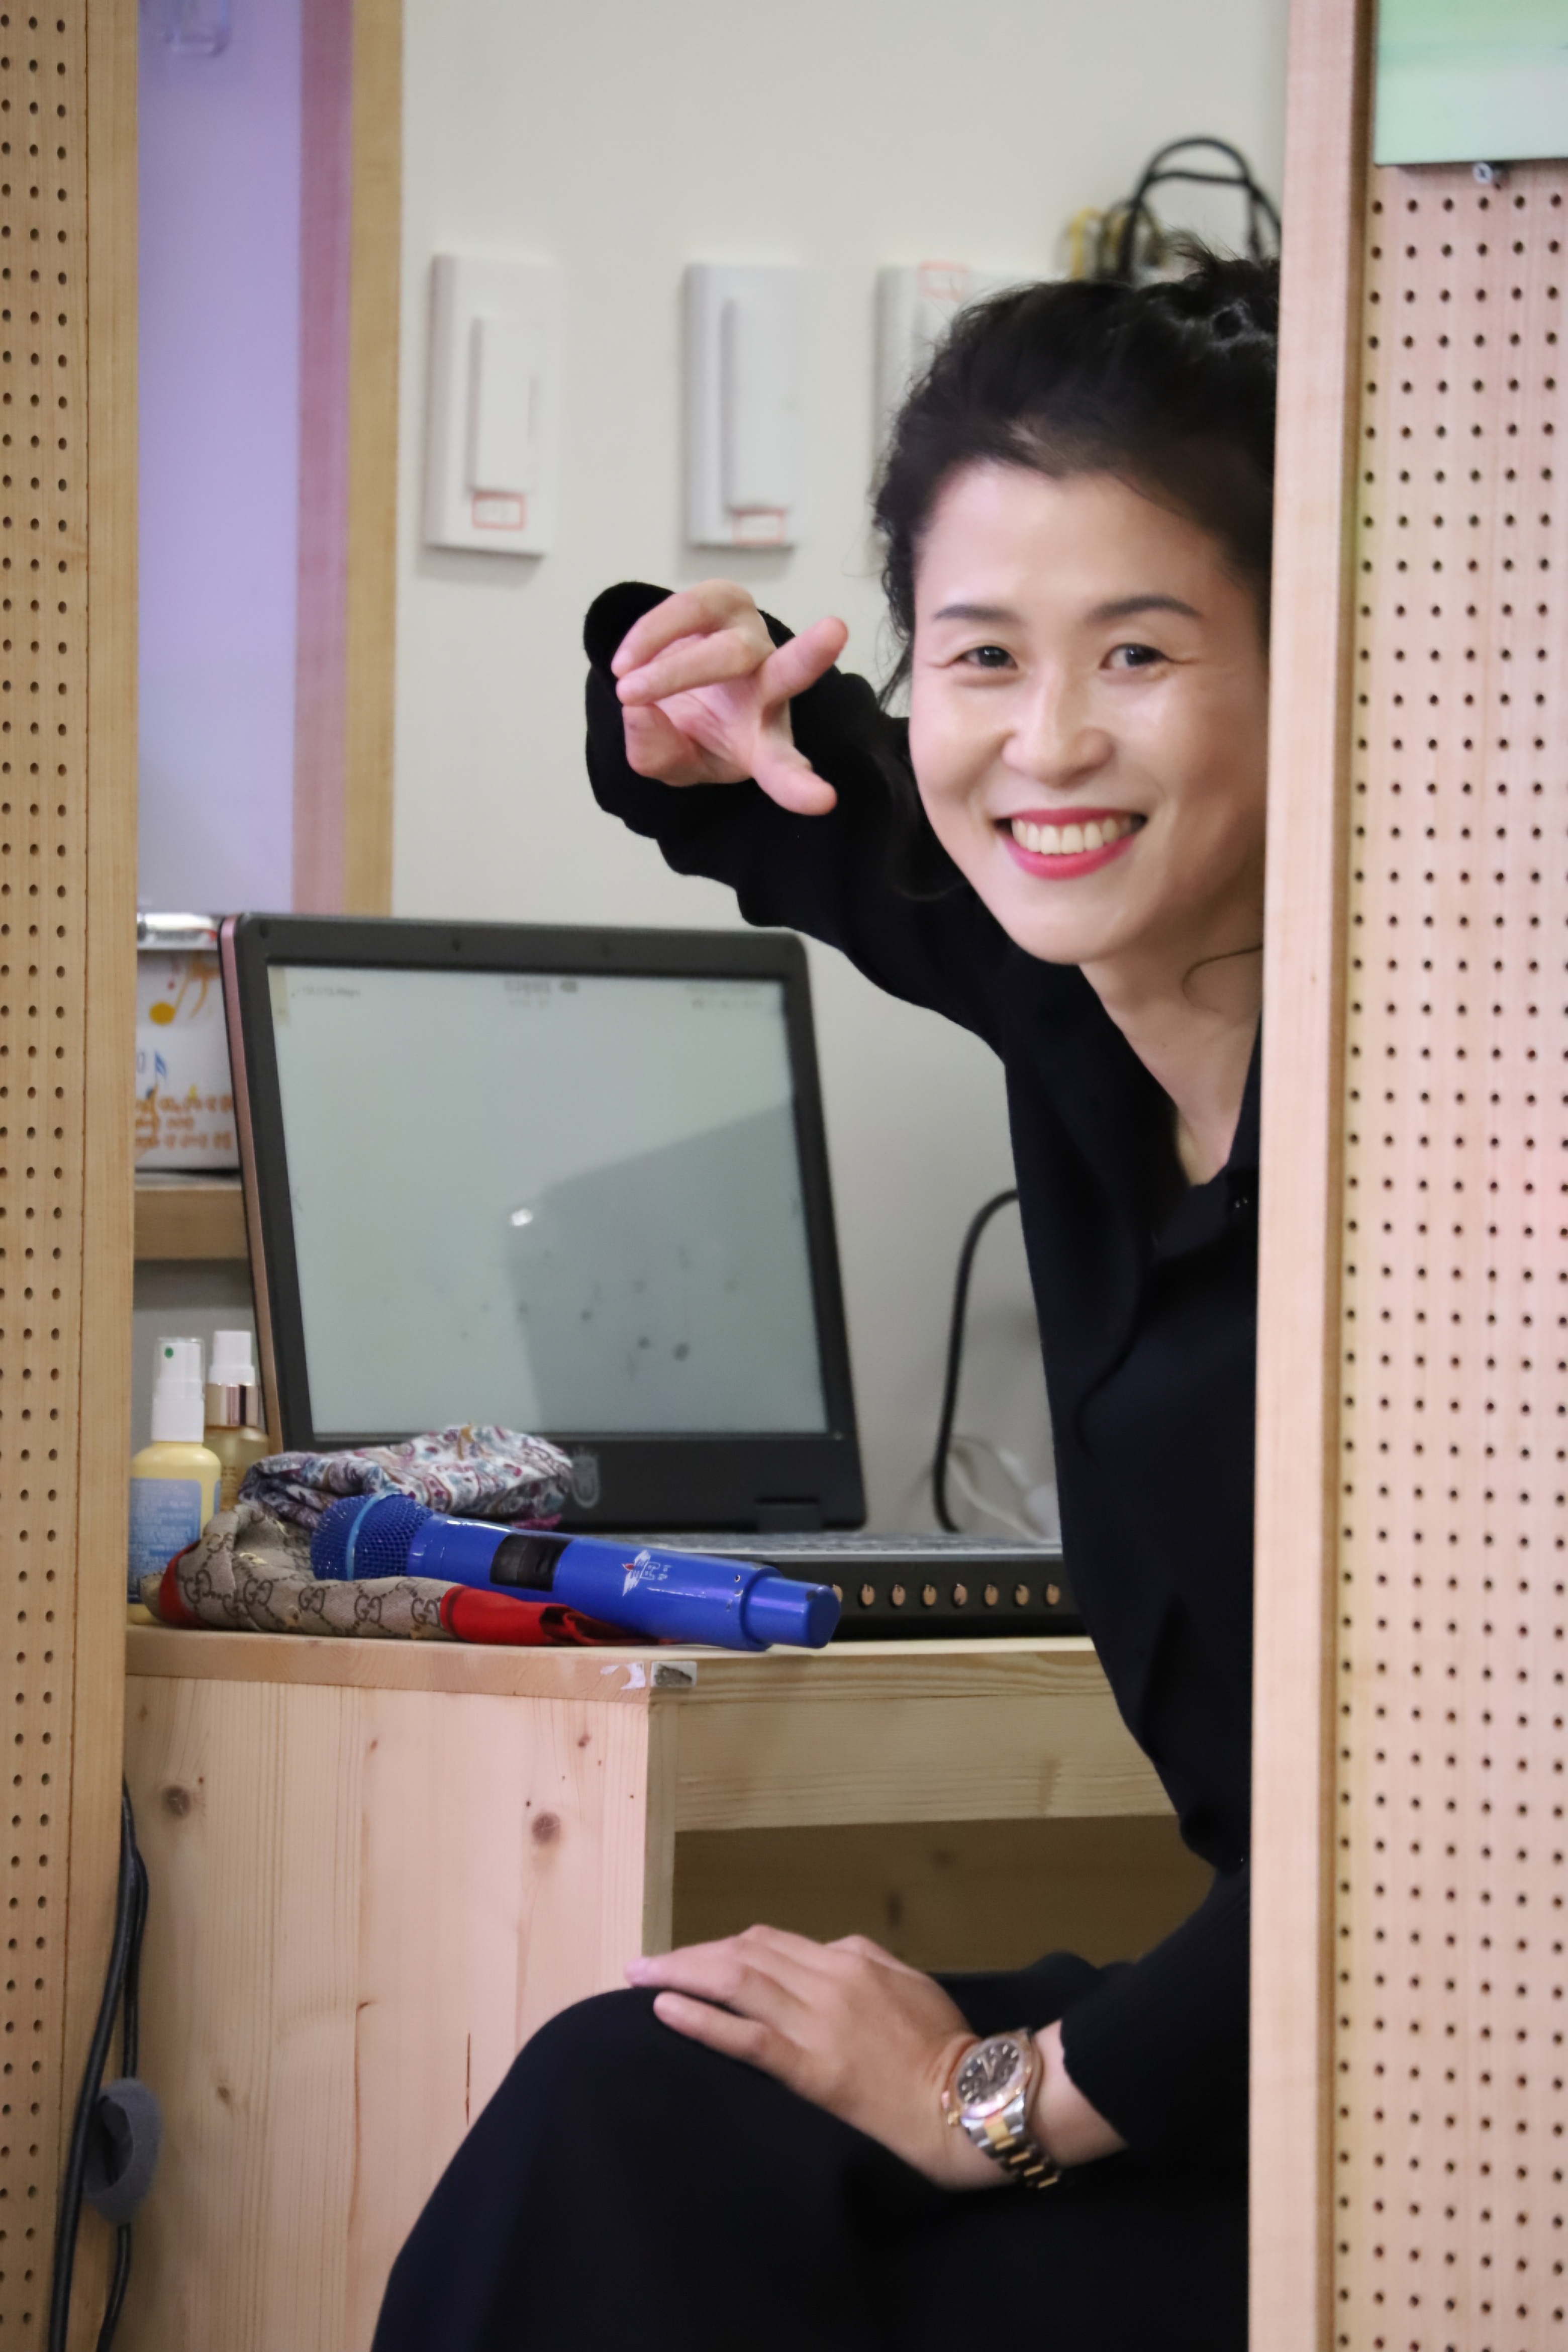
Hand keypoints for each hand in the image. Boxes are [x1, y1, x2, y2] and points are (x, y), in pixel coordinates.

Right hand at [612, 580, 847, 816]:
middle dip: (794, 662)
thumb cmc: (687, 729)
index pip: (784, 768)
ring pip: (726, 647)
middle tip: (812, 640)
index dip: (799, 787)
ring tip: (627, 687)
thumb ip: (656, 753)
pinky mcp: (726, 601)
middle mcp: (771, 687)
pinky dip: (648, 637)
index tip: (822, 800)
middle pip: (787, 675)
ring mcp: (753, 637)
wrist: (671, 680)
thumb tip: (637, 711)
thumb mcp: (669, 761)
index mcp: (763, 743)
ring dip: (670, 671)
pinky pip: (691, 610)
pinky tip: (627, 660)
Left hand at [627, 1926, 998, 2187]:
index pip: (771, 1942)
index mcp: (850, 1959)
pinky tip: (666, 2010)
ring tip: (638, 1978)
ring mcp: (818, 2023)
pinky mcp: (813, 2070)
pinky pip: (748, 2038)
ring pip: (738, 1982)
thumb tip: (827, 1952)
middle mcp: (828, 1980)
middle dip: (689, 1956)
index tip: (692, 1960)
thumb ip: (863, 1962)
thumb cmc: (945, 2046)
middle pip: (744, 1955)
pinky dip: (702, 2019)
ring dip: (681, 1975)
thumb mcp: (908, 1984)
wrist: (969, 2100)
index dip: (724, 1947)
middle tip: (643, 1964)